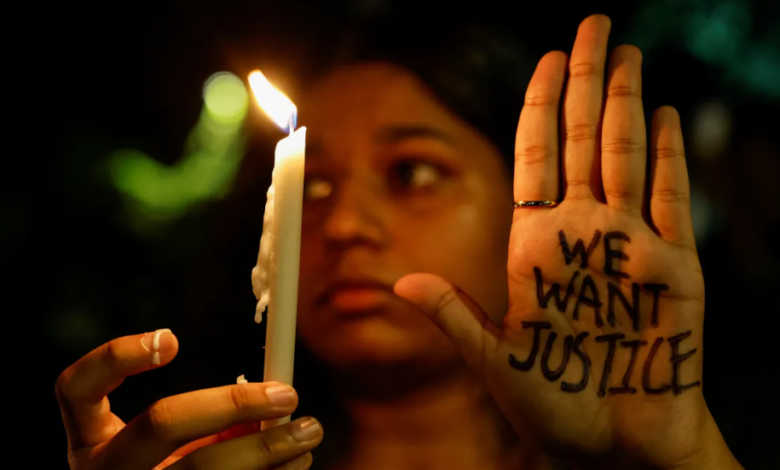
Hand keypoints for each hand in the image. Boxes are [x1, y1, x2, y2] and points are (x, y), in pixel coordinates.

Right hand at [55, 330, 321, 469]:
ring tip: (310, 432)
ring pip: (202, 469)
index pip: (75, 389)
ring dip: (266, 448)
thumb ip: (206, 421)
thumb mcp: (171, 450)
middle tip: (288, 393)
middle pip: (161, 423)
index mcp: (89, 445)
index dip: (115, 357)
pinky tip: (297, 466)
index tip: (172, 338)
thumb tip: (270, 406)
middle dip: (231, 402)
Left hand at [395, 14, 741, 469]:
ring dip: (627, 101)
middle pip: (584, 139)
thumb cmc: (555, 408)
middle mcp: (583, 233)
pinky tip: (665, 114)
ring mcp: (630, 244)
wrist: (615, 448)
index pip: (538, 157)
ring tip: (627, 52)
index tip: (546, 58)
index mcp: (537, 245)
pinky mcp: (675, 267)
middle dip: (588, 80)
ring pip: (629, 155)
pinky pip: (673, 200)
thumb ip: (455, 316)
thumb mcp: (495, 359)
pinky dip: (671, 156)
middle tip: (593, 23)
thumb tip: (400, 285)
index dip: (542, 107)